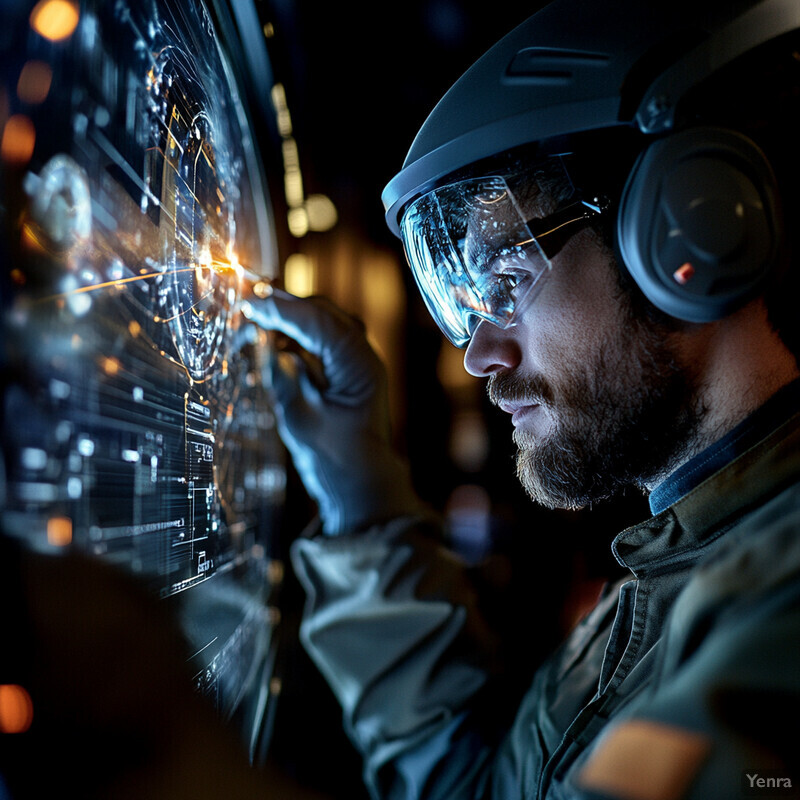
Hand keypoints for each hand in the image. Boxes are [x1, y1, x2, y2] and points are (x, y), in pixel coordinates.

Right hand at [242, 289, 423, 535]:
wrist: (359, 483)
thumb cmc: (336, 458)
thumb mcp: (301, 420)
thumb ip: (281, 379)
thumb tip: (259, 343)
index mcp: (359, 364)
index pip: (318, 321)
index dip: (281, 309)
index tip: (248, 301)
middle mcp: (361, 355)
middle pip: (318, 314)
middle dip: (280, 309)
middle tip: (241, 309)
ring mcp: (354, 360)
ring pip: (315, 323)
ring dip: (283, 322)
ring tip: (247, 331)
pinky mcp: (341, 368)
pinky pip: (314, 340)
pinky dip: (289, 338)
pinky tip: (264, 347)